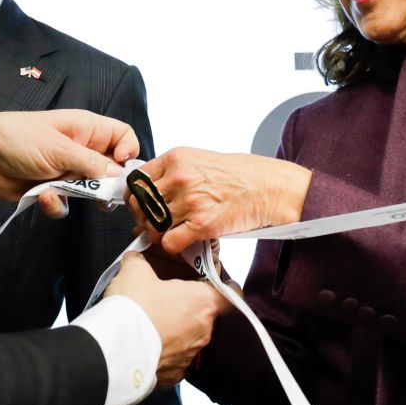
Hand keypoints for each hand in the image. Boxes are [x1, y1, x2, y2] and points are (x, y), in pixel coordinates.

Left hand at [0, 110, 138, 201]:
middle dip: (107, 185)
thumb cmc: (18, 138)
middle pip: (111, 170)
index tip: (122, 168)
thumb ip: (92, 164)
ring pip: (90, 192)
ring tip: (63, 192)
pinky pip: (66, 204)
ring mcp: (67, 171)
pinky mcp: (52, 189)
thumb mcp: (59, 149)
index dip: (129, 152)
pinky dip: (56, 204)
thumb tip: (119, 175)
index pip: (123, 137)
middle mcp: (81, 150)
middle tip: (104, 197)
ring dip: (79, 197)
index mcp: (87, 129)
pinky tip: (43, 196)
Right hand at [103, 252, 224, 385]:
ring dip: (175, 329)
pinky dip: (164, 351)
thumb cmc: (133, 310)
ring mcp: (190, 355)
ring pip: (189, 337)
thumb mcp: (134, 272)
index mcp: (203, 302)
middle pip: (205, 313)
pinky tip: (147, 344)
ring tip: (152, 323)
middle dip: (188, 306)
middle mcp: (203, 330)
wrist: (116, 352)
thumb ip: (139, 262)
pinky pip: (174, 358)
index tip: (212, 281)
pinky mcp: (174, 374)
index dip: (221, 283)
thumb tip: (135, 260)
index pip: (229, 290)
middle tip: (167, 299)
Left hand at [139, 147, 311, 254]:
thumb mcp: (201, 161)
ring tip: (171, 233)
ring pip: (153, 225)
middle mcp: (179, 178)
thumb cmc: (241, 175)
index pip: (137, 180)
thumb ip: (174, 172)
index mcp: (176, 158)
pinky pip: (170, 242)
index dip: (135, 196)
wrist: (270, 188)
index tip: (140, 205)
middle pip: (141, 204)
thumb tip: (151, 191)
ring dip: (159, 234)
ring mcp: (190, 201)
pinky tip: (184, 241)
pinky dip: (173, 246)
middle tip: (153, 223)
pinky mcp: (202, 224)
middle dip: (143, 218)